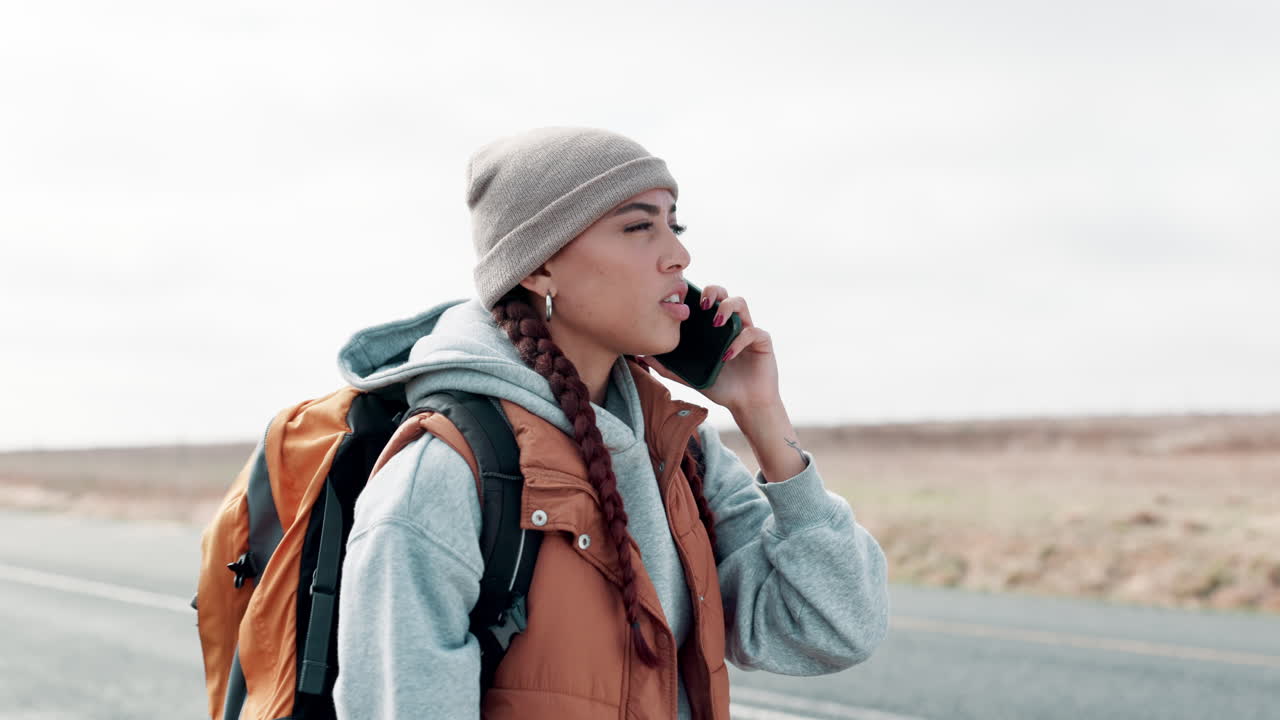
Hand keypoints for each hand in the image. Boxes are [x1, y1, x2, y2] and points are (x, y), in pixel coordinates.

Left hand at [638, 284, 780, 413]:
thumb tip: (641, 356)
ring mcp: (748, 329)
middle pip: (723, 292)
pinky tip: (728, 355)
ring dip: (727, 307)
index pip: (705, 300)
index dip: (696, 294)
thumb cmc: (720, 387)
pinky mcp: (763, 341)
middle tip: (702, 305)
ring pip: (740, 302)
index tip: (682, 301)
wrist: (745, 405)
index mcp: (714, 327)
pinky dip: (740, 341)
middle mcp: (731, 323)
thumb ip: (668, 367)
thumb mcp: (690, 376)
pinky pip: (753, 331)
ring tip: (716, 322)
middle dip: (712, 291)